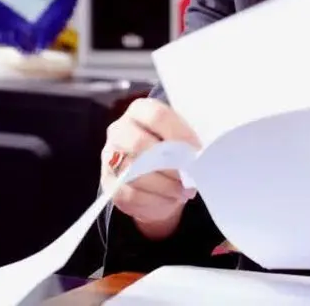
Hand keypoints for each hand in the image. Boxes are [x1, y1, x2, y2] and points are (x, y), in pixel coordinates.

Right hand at [101, 98, 200, 239]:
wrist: (153, 176)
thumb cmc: (171, 150)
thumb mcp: (180, 137)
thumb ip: (186, 139)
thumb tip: (200, 153)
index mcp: (139, 110)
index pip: (157, 116)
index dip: (180, 134)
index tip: (198, 151)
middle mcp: (119, 130)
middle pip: (140, 144)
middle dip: (171, 163)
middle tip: (190, 174)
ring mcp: (110, 157)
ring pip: (135, 173)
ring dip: (166, 185)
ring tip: (185, 190)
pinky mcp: (109, 184)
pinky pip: (131, 194)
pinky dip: (155, 200)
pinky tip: (171, 198)